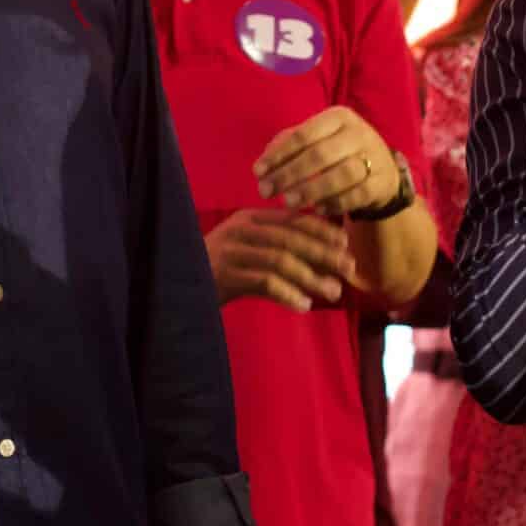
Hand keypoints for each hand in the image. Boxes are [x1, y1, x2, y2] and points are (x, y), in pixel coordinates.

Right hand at [204, 209, 355, 310]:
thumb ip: (278, 249)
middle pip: (291, 238)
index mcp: (248, 219)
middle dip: (324, 253)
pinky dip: (288, 294)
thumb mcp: (248, 252)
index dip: (321, 230)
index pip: (292, 219)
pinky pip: (264, 282)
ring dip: (311, 277)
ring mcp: (231, 251)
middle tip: (349, 269)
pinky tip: (304, 306)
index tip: (345, 243)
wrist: (175, 286)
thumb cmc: (218, 272)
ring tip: (333, 292)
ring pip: (281, 259)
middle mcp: (240, 229)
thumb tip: (324, 258)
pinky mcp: (224, 275)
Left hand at [252, 106, 397, 216]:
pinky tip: (317, 209)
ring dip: (311, 190)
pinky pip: (357, 195)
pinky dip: (335, 203)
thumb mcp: (316, 141)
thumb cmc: (338, 153)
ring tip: (289, 202)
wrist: (383, 170)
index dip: (278, 155)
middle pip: (319, 154)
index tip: (257, 173)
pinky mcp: (382, 181)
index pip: (303, 134)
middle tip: (266, 192)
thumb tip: (262, 166)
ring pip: (341, 174)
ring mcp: (374, 156)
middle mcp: (358, 132)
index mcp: (338, 117)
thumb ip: (288, 147)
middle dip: (289, 175)